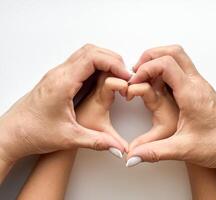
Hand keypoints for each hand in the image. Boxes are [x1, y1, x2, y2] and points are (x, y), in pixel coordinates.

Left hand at [0, 44, 130, 164]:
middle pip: (91, 51)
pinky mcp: (58, 79)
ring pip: (86, 54)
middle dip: (112, 59)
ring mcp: (58, 75)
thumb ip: (97, 142)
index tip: (126, 76)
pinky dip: (96, 66)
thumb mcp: (69, 138)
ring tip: (117, 76)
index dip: (114, 63)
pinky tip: (103, 79)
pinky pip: (80, 63)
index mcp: (62, 83)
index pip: (93, 58)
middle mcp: (59, 74)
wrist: (12, 133)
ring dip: (104, 60)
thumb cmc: (34, 132)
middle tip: (125, 75)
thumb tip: (118, 148)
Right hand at [127, 45, 215, 179]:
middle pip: (173, 52)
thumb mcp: (182, 149)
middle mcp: (197, 84)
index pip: (166, 65)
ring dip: (158, 61)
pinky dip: (165, 70)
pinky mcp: (200, 89)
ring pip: (178, 57)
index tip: (134, 82)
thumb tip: (132, 156)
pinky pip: (181, 69)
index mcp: (191, 94)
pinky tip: (158, 86)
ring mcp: (200, 85)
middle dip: (150, 56)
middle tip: (137, 71)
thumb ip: (154, 152)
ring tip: (145, 78)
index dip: (145, 69)